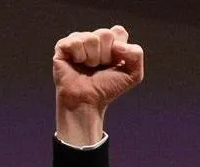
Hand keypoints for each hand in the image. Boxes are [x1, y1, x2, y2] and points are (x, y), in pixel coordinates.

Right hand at [53, 26, 143, 144]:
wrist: (88, 102)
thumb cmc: (107, 89)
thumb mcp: (133, 74)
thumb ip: (137, 54)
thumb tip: (118, 44)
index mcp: (109, 42)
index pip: (118, 31)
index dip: (119, 49)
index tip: (115, 63)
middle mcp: (93, 39)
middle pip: (105, 34)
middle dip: (106, 55)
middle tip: (99, 67)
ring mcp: (78, 41)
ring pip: (91, 38)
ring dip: (92, 58)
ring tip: (88, 68)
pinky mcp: (63, 46)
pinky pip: (76, 42)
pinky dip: (79, 56)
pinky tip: (76, 64)